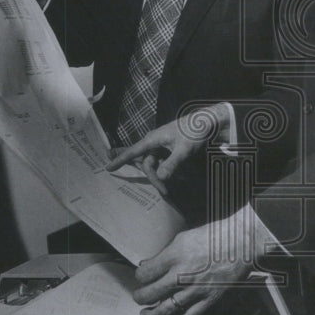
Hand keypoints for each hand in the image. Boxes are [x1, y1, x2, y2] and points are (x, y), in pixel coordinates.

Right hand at [107, 104, 231, 194]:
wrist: (206, 122)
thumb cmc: (194, 132)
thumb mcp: (184, 149)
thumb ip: (172, 164)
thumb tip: (160, 178)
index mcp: (153, 139)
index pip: (133, 151)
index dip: (120, 160)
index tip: (108, 168)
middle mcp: (154, 142)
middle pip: (147, 164)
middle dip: (154, 178)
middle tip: (165, 192)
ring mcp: (160, 145)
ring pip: (154, 165)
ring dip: (160, 177)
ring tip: (170, 190)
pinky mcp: (167, 149)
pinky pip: (161, 162)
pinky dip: (165, 171)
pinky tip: (173, 179)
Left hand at [132, 205, 267, 314]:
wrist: (242, 242)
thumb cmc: (215, 236)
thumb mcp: (184, 237)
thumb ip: (166, 253)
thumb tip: (151, 263)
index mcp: (174, 256)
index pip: (146, 273)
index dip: (139, 276)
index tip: (140, 276)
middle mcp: (182, 275)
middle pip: (151, 293)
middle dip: (140, 297)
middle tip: (138, 296)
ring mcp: (195, 289)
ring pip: (166, 309)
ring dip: (152, 313)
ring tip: (146, 313)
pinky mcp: (209, 298)